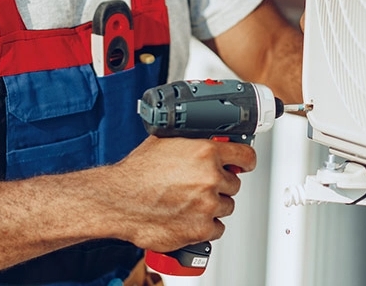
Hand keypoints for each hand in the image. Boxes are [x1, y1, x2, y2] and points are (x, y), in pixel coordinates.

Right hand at [106, 135, 255, 252]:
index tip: (243, 163)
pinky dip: (206, 224)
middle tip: (200, 183)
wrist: (120, 200)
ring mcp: (207, 204)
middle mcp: (210, 177)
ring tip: (191, 200)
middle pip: (234, 183)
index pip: (245, 156)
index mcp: (205, 152)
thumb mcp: (164, 140)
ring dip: (213, 204)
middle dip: (220, 183)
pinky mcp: (201, 229)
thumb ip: (189, 139)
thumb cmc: (137, 172)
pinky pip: (217, 228)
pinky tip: (190, 215)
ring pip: (227, 206)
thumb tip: (200, 136)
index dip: (245, 160)